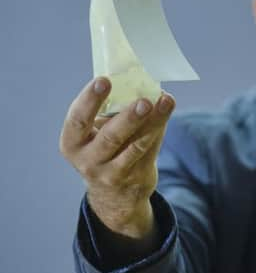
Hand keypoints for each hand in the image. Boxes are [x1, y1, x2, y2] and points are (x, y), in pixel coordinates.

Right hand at [59, 77, 175, 237]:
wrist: (114, 193)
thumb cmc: (104, 148)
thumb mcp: (96, 132)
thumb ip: (111, 110)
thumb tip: (140, 80)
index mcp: (72, 143)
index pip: (77, 120)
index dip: (90, 100)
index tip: (104, 80)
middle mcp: (88, 161)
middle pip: (110, 138)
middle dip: (128, 118)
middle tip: (144, 101)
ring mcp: (112, 173)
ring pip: (136, 146)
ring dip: (153, 122)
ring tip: (165, 101)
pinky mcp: (135, 177)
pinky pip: (149, 150)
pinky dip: (158, 130)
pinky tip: (166, 111)